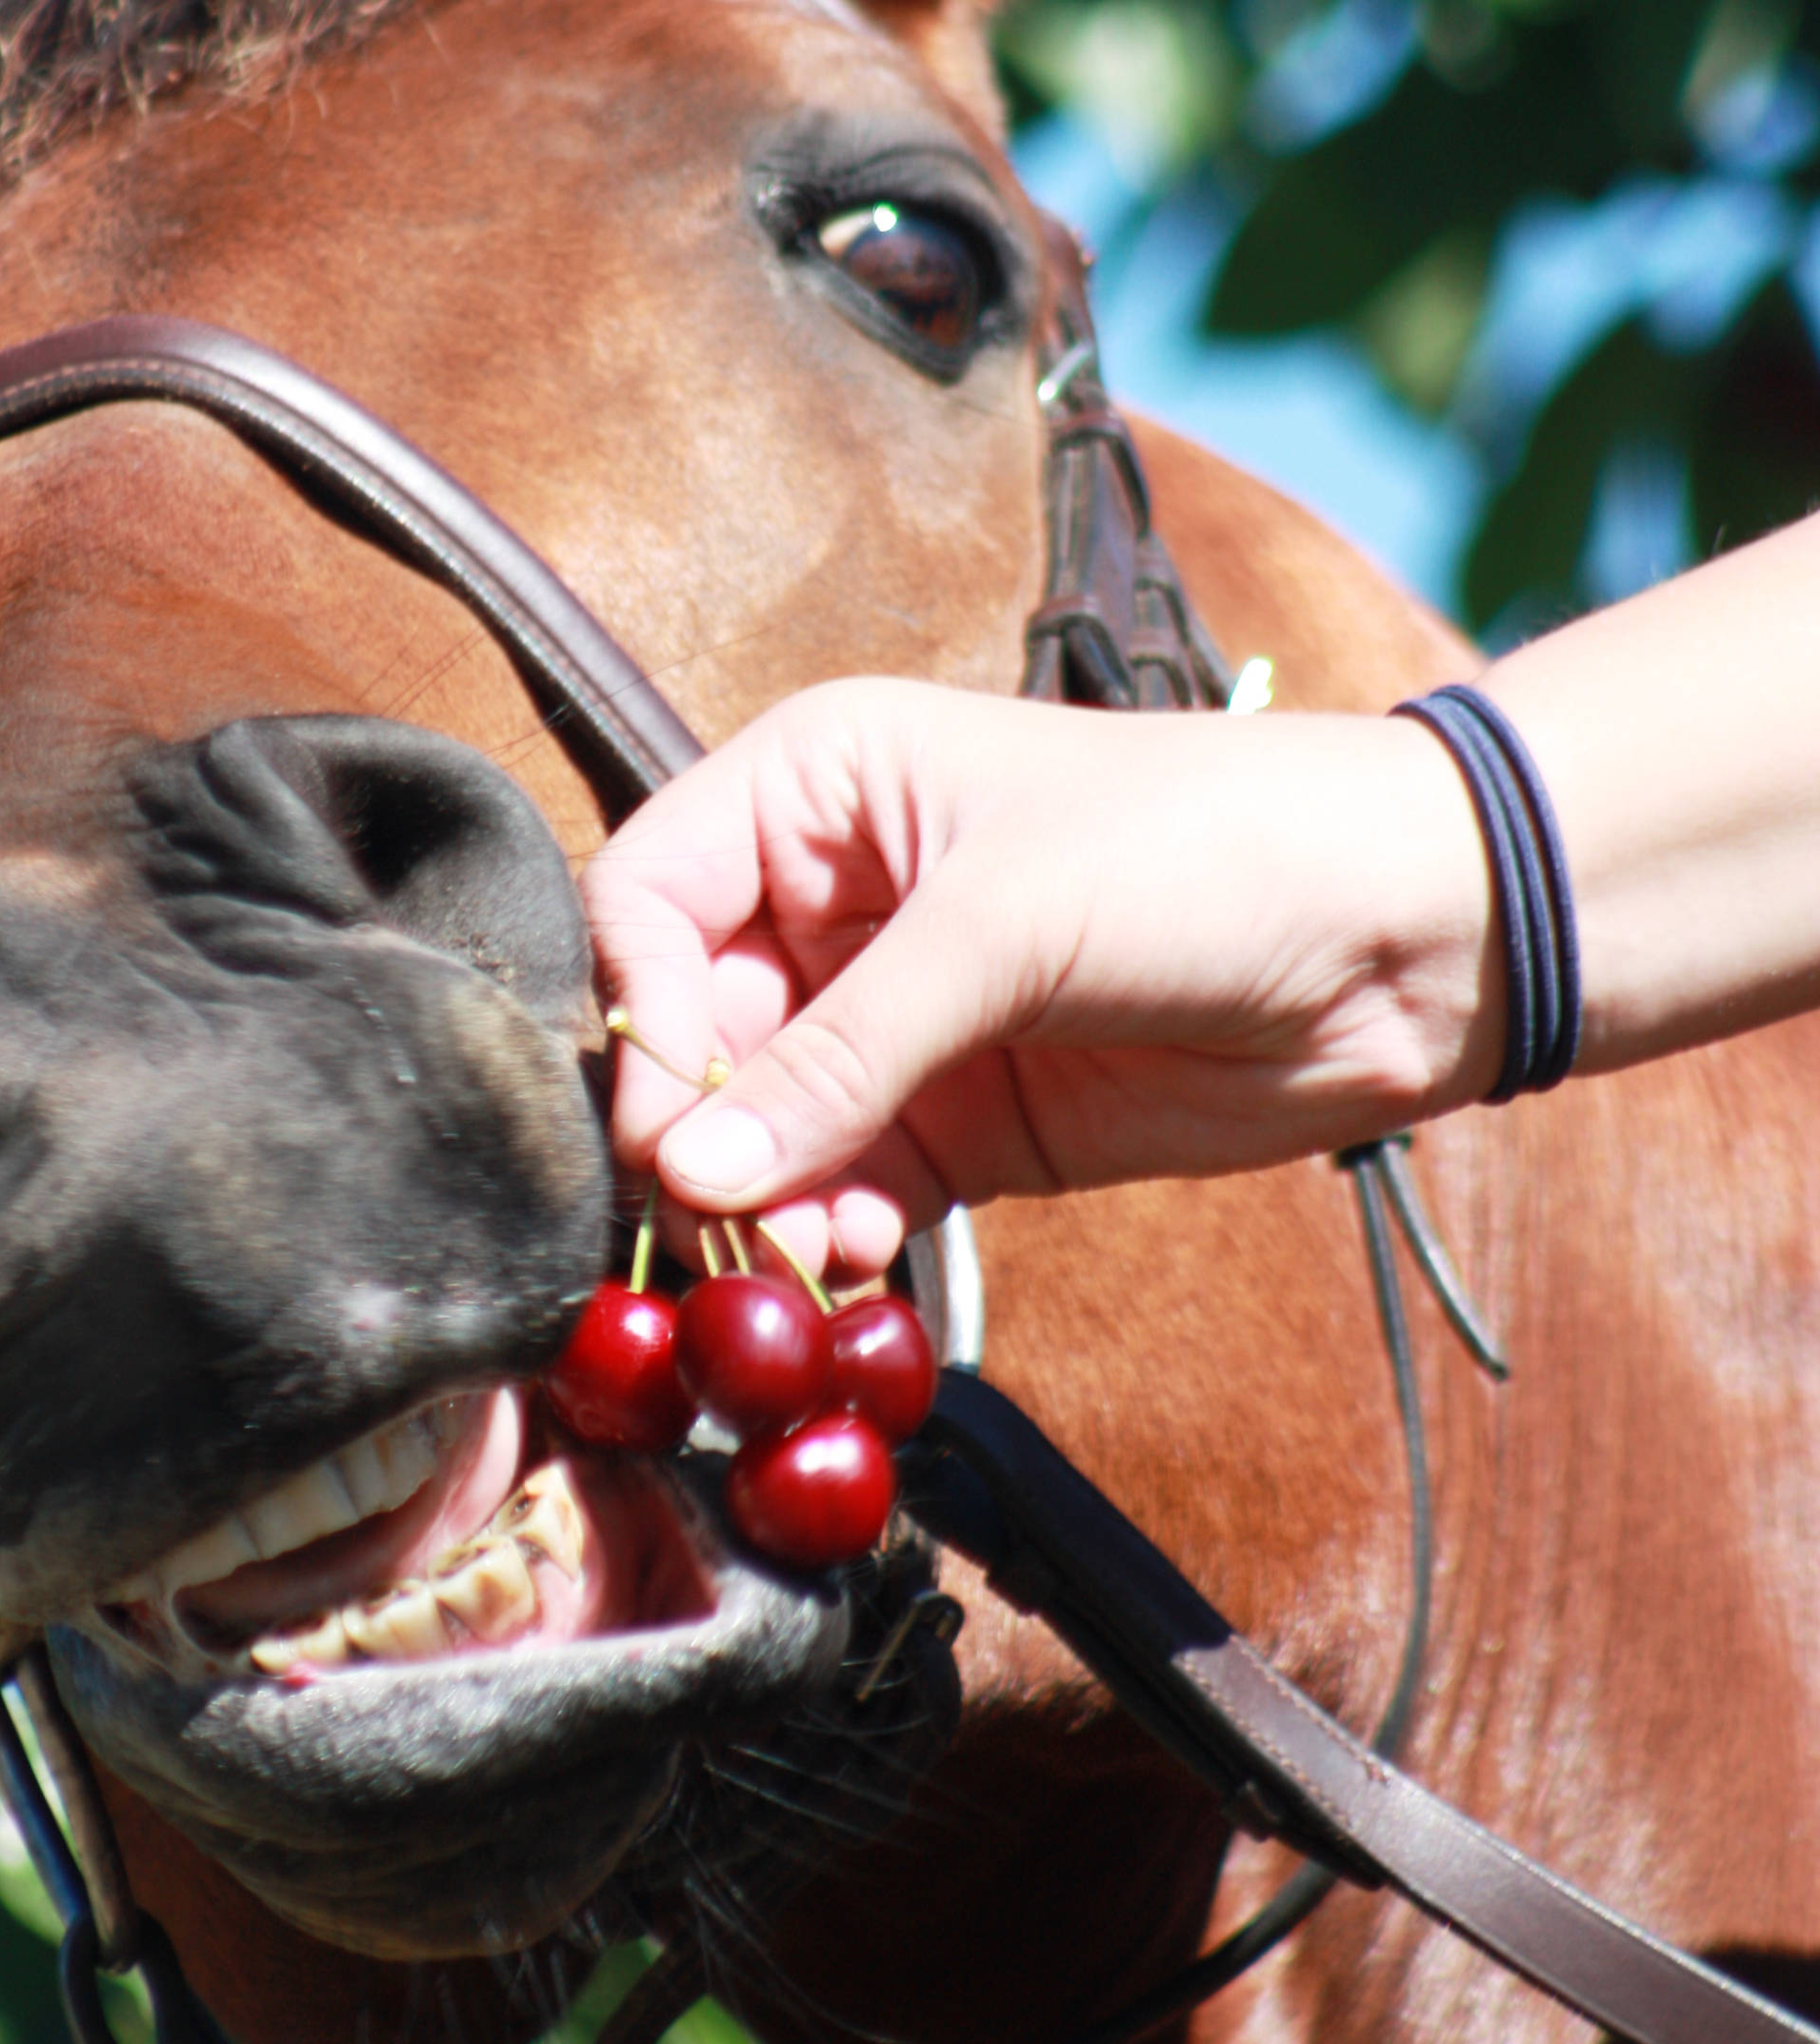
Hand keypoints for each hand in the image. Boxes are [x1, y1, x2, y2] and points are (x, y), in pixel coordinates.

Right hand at [583, 678, 1497, 1276]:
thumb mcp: (1008, 925)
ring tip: (796, 1249)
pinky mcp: (958, 1121)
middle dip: (693, 1128)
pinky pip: (843, 1189)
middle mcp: (831, 896)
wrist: (1404, 936)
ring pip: (755, 1126)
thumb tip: (692, 1170)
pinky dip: (826, 1232)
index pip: (649, 897)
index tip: (667, 1118)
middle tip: (714, 1217)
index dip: (640, 1008)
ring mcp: (893, 1017)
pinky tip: (847, 1257)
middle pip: (685, 1026)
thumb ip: (843, 1052)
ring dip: (757, 1198)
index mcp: (818, 786)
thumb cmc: (1207, 850)